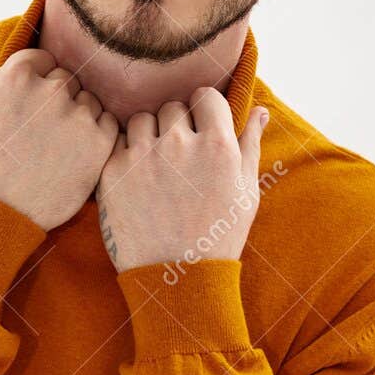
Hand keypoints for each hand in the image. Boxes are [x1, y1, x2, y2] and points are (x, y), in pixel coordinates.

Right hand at [0, 48, 118, 231]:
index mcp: (17, 75)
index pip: (41, 59)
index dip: (34, 80)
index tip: (27, 104)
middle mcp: (52, 90)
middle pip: (65, 80)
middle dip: (54, 97)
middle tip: (39, 128)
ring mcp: (79, 116)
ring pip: (88, 101)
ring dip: (77, 115)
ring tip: (56, 144)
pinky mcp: (99, 144)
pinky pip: (109, 124)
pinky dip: (97, 134)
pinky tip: (77, 152)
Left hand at [95, 88, 267, 272]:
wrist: (177, 279)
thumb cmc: (219, 236)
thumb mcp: (246, 192)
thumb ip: (251, 145)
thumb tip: (260, 110)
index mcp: (217, 145)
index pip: (204, 96)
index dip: (203, 109)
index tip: (201, 125)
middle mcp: (179, 144)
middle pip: (172, 107)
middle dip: (176, 124)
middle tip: (179, 155)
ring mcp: (143, 157)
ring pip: (142, 119)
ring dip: (149, 134)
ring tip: (157, 164)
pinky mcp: (114, 173)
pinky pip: (118, 143)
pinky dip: (127, 154)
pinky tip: (138, 178)